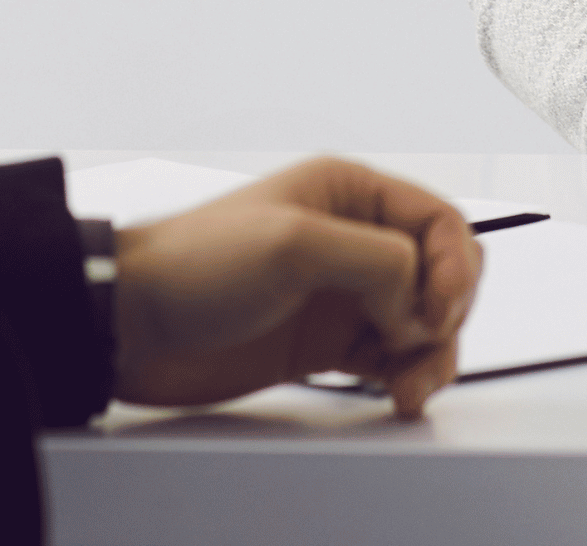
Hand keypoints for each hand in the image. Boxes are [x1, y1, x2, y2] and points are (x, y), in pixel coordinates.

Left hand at [112, 158, 480, 415]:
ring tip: (410, 389)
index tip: (436, 311)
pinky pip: (389, 357)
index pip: (440, 223)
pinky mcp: (325, 343)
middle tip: (421, 347)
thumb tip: (419, 305)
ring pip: (422, 321)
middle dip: (447, 314)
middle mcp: (358, 240)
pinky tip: (396, 394)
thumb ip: (378, 262)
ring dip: (431, 354)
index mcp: (355, 195)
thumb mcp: (296, 244)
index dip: (454, 266)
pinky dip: (404, 375)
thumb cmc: (197, 265)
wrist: (127, 326)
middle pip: (442, 274)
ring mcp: (343, 295)